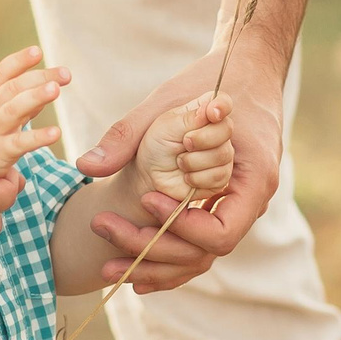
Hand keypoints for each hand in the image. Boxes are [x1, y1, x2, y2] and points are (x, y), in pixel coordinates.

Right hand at [0, 46, 68, 176]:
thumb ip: (20, 102)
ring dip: (35, 97)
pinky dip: (38, 137)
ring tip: (56, 89)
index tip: (38, 51)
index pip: (1, 75)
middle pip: (13, 88)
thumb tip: (46, 86)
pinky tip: (56, 133)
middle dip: (39, 77)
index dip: (18, 61)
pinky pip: (19, 143)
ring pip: (13, 110)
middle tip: (65, 73)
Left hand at [76, 54, 280, 292]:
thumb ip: (127, 135)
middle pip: (205, 252)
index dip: (183, 228)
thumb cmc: (216, 79)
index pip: (222, 233)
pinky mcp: (222, 205)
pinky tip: (130, 270)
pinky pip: (197, 244)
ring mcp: (238, 206)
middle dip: (154, 251)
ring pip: (199, 256)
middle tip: (106, 230)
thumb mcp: (170, 101)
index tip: (149, 202)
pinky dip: (165, 259)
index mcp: (253, 178)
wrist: (249, 68)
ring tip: (108, 267)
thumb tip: (87, 166)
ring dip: (153, 266)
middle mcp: (250, 201)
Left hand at [133, 94, 234, 203]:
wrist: (149, 176)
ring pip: (223, 155)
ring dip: (195, 161)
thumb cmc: (156, 146)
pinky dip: (198, 178)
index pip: (223, 101)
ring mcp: (220, 153)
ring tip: (180, 162)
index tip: (212, 113)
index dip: (222, 105)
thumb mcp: (166, 126)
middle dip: (202, 139)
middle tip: (184, 143)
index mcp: (202, 112)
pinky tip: (186, 177)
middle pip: (226, 129)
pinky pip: (220, 176)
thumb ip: (189, 118)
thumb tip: (210, 109)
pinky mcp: (220, 176)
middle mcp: (215, 131)